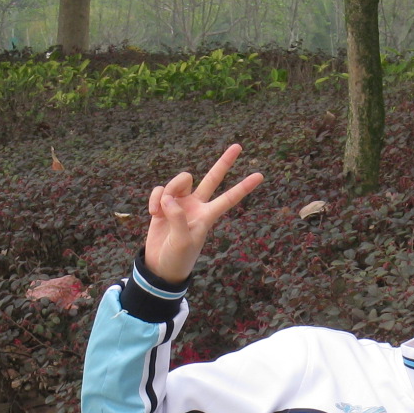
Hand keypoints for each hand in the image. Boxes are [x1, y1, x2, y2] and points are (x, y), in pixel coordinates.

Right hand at [143, 144, 263, 284]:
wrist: (160, 266)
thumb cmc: (177, 257)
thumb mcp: (182, 241)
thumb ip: (178, 217)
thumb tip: (169, 198)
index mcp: (207, 216)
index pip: (229, 198)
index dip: (243, 187)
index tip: (260, 176)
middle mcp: (197, 206)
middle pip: (213, 178)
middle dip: (224, 163)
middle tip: (238, 146)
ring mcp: (180, 203)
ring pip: (180, 181)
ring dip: (168, 191)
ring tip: (159, 211)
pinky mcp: (164, 204)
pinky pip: (161, 190)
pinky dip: (155, 198)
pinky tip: (153, 212)